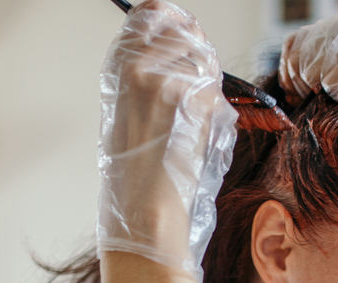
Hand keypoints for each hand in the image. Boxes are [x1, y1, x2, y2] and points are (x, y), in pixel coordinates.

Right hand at [97, 0, 237, 282]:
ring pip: (207, 58)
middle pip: (186, 30)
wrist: (144, 208)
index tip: (185, 30)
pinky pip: (219, 87)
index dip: (174, 20)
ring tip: (192, 116)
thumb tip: (178, 57)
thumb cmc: (134, 173)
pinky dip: (216, 105)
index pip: (151, 13)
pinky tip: (200, 129)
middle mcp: (141, 65)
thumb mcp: (125, 111)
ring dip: (209, 80)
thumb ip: (145, 76)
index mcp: (118, 66)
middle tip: (196, 84)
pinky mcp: (198, 98)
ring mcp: (170, 79)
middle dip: (198, 52)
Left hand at [279, 11, 337, 134]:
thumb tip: (302, 72)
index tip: (292, 88)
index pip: (296, 39)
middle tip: (305, 100)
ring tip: (332, 98)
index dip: (287, 66)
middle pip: (300, 56)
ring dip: (317, 90)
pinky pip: (334, 84)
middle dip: (296, 82)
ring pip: (314, 71)